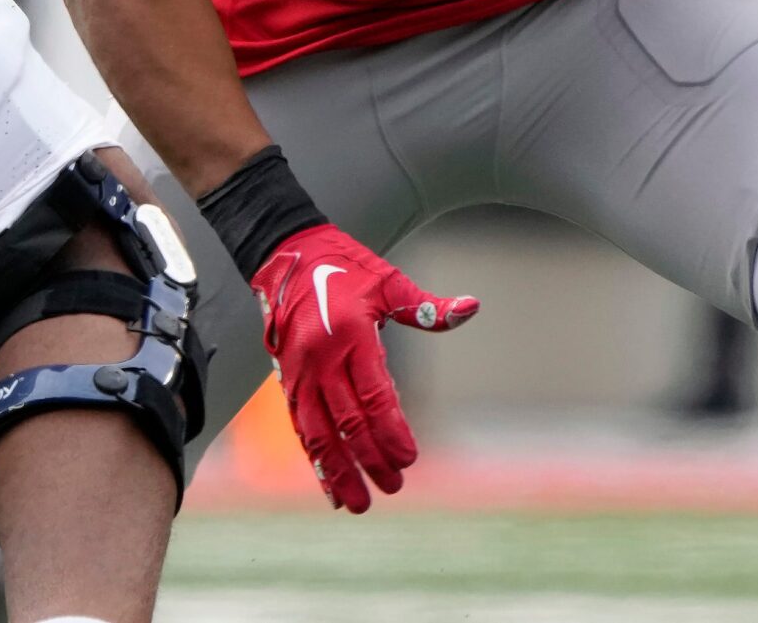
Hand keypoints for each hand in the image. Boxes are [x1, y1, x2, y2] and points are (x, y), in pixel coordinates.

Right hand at [251, 223, 476, 512]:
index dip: (391, 430)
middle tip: (394, 487)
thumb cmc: (344, 266)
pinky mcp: (286, 379)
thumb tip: (472, 308)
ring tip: (358, 503)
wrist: (285, 254)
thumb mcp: (388, 281)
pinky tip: (328, 486)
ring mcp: (300, 372)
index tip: (409, 458)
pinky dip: (314, 459)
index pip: (374, 395)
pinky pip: (300, 426)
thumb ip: (427, 307)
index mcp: (350, 334)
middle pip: (347, 421)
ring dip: (337, 470)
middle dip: (371, 458)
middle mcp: (321, 358)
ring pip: (318, 432)